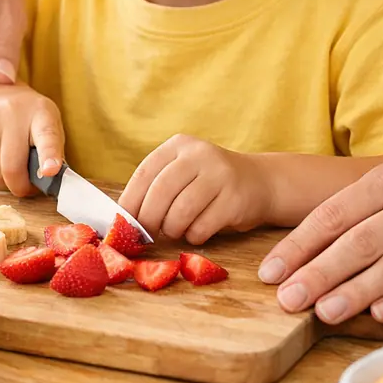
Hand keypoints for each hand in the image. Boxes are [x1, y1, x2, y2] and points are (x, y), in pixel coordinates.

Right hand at [0, 83, 64, 196]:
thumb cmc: (29, 118)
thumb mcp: (49, 126)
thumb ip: (53, 153)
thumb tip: (48, 182)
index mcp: (42, 113)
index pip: (47, 136)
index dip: (49, 156)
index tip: (51, 170)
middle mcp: (13, 113)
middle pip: (12, 167)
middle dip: (20, 187)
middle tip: (26, 188)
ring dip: (5, 181)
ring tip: (12, 169)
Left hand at [118, 135, 273, 243]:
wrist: (260, 182)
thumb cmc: (209, 184)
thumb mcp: (182, 173)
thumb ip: (155, 188)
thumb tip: (122, 220)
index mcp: (179, 145)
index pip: (145, 173)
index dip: (131, 201)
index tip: (123, 223)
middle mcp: (199, 154)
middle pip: (160, 193)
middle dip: (148, 220)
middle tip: (147, 235)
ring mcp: (220, 175)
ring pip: (180, 212)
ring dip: (172, 229)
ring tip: (176, 230)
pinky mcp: (235, 199)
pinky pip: (201, 227)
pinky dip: (193, 236)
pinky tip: (197, 232)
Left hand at [256, 156, 382, 325]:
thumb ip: (353, 213)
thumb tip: (299, 253)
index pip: (334, 213)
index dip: (299, 245)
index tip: (270, 272)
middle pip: (360, 241)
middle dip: (319, 272)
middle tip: (288, 299)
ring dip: (357, 291)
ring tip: (324, 311)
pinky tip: (379, 314)